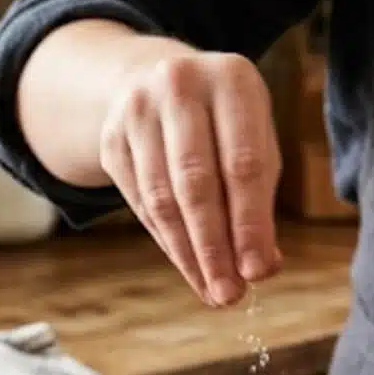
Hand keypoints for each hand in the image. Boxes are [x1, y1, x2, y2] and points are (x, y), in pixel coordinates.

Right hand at [100, 51, 282, 305]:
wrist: (156, 79)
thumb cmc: (224, 121)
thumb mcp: (254, 139)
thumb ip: (261, 197)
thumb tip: (261, 267)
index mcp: (232, 79)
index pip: (242, 164)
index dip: (250, 224)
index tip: (258, 272)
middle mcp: (180, 86)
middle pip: (196, 183)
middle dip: (214, 248)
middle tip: (230, 294)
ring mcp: (137, 111)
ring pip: (162, 199)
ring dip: (189, 254)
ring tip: (212, 291)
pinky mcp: (111, 139)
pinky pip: (140, 203)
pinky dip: (168, 242)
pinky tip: (189, 267)